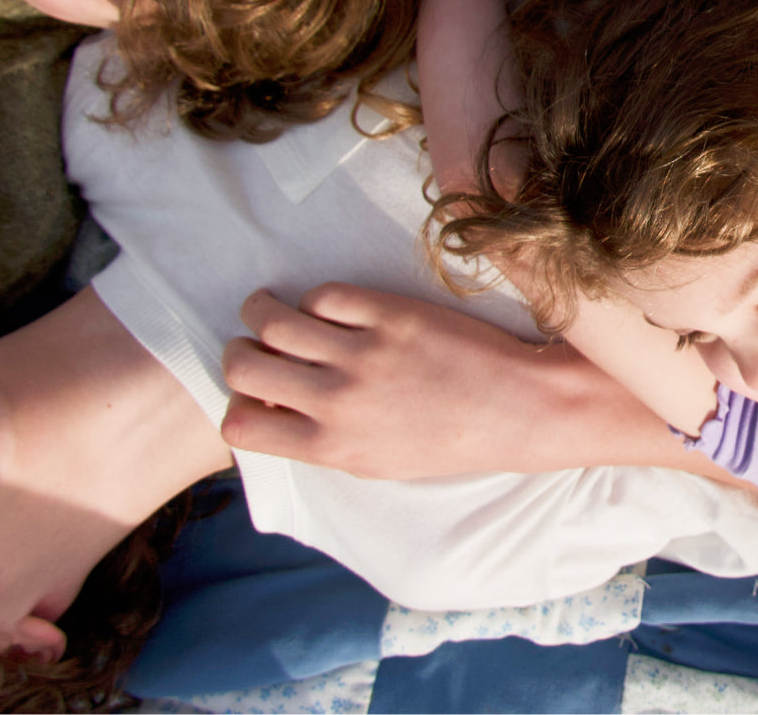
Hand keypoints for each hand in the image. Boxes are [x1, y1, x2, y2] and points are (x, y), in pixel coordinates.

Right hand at [221, 283, 564, 477]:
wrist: (519, 410)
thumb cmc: (450, 440)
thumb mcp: (376, 463)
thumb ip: (322, 441)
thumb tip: (273, 409)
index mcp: (331, 447)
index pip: (239, 426)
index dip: (238, 404)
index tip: (257, 392)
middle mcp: (337, 402)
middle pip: (241, 366)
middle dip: (238, 350)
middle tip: (256, 343)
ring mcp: (363, 354)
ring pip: (270, 320)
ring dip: (261, 310)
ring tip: (271, 309)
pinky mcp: (390, 314)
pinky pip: (324, 294)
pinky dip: (319, 298)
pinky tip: (332, 306)